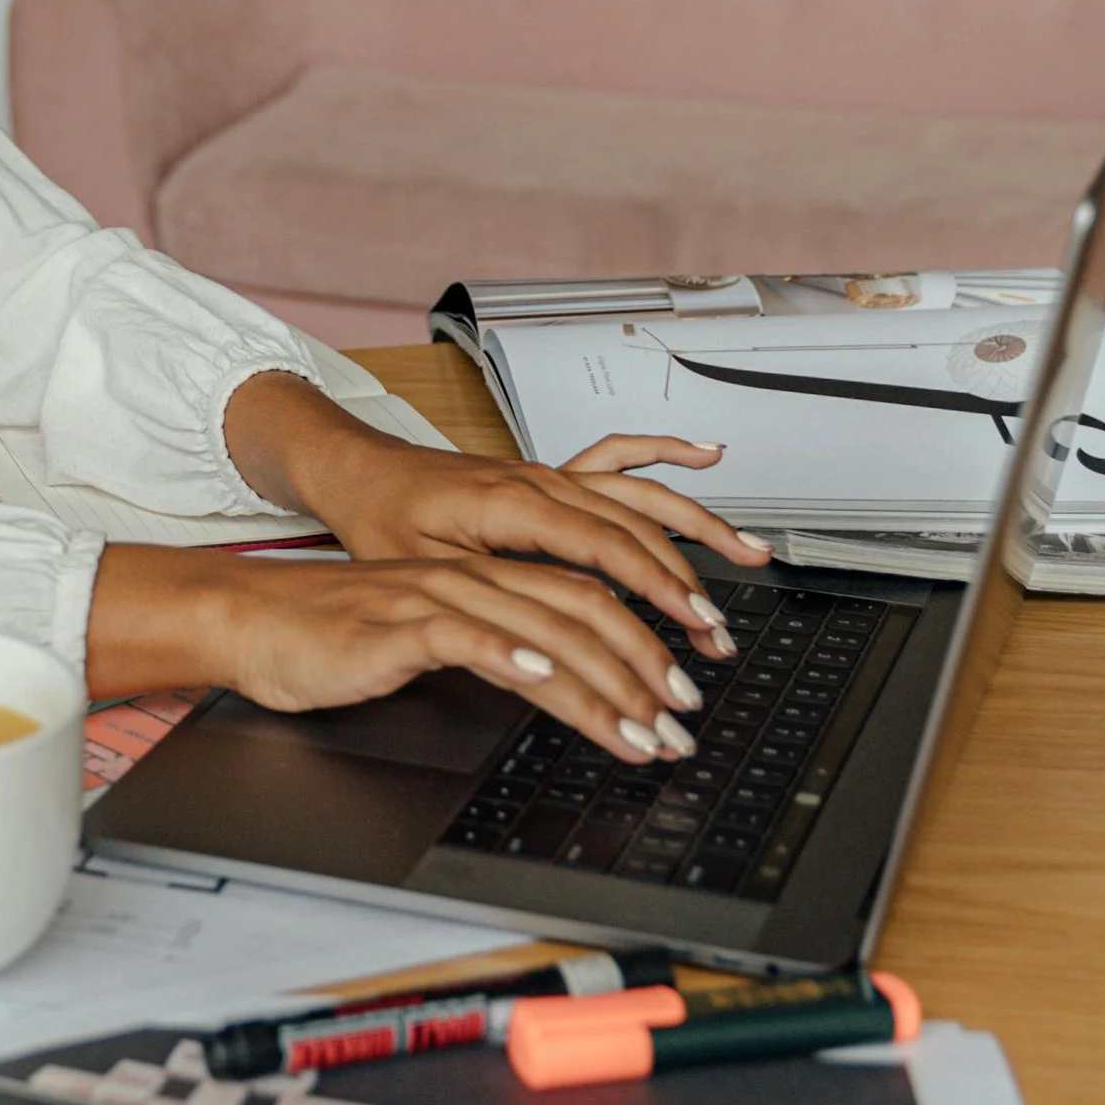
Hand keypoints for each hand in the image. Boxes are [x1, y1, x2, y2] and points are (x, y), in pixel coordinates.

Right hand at [87, 541, 709, 765]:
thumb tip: (549, 683)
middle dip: (644, 670)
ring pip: (540, 631)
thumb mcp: (424, 642)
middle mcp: (469, 580)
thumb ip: (486, 651)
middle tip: (683, 720)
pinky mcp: (396, 625)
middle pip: (582, 613)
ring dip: (601, 686)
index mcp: (482, 580)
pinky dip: (512, 658)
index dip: (643, 644)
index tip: (680, 696)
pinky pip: (466, 636)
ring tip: (641, 730)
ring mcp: (435, 598)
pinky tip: (545, 683)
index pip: (585, 602)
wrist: (250, 620)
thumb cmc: (327, 637)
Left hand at [221, 372, 769, 656]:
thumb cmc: (379, 518)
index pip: (605, 545)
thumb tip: (542, 650)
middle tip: (720, 633)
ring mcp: (549, 475)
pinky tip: (704, 457)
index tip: (694, 621)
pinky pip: (618, 458)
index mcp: (512, 503)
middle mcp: (541, 482)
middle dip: (687, 581)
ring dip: (697, 526)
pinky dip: (664, 454)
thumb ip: (485, 601)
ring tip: (748, 555)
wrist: (355, 470)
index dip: (656, 586)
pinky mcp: (549, 476)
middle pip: (634, 529)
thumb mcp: (421, 572)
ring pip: (639, 495)